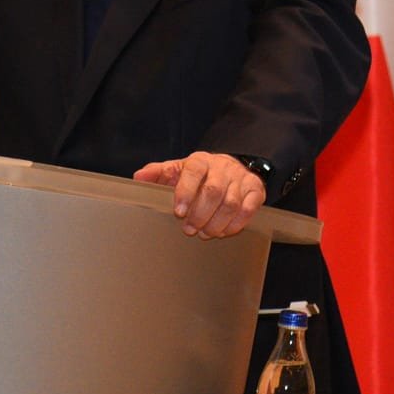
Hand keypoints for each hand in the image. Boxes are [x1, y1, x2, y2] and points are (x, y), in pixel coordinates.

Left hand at [133, 151, 265, 239]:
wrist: (231, 167)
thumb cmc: (200, 173)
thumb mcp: (178, 170)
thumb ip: (158, 173)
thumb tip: (138, 177)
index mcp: (201, 160)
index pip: (193, 171)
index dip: (185, 192)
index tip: (178, 212)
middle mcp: (222, 167)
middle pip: (213, 191)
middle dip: (200, 214)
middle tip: (190, 229)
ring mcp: (240, 178)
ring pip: (230, 203)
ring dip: (216, 223)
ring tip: (205, 233)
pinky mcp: (255, 190)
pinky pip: (248, 209)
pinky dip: (236, 224)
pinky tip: (224, 231)